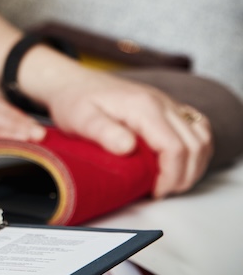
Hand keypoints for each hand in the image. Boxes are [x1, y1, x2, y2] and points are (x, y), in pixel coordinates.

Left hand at [40, 69, 212, 197]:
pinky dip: (194, 149)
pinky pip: (196, 128)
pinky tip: (176, 163)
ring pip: (202, 137)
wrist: (72, 82)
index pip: (175, 148)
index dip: (170, 176)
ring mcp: (167, 103)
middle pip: (195, 145)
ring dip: (194, 164)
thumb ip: (104, 132)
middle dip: (184, 175)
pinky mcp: (167, 107)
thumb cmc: (74, 102)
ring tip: (170, 181)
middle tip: (161, 191)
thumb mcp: (80, 119)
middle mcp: (162, 102)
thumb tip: (128, 148)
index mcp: (143, 107)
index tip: (154, 191)